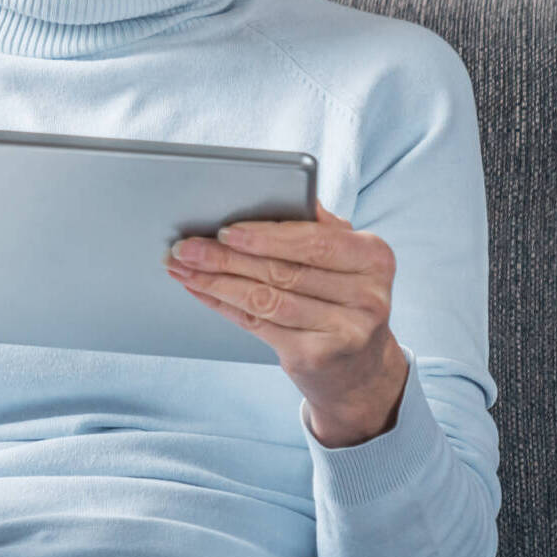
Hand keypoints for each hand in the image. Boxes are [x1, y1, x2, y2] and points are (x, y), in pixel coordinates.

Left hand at [163, 200, 408, 445]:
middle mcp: (367, 295)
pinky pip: (258, 324)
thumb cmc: (341, 297)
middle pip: (283, 271)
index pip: (314, 241)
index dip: (265, 236)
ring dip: (216, 282)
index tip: (224, 230)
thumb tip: (279, 190)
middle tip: (185, 248)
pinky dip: (222, 305)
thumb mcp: (344, 259)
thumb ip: (317, 227)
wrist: (359, 366)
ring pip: (266, 300)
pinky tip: (199, 290)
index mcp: (374, 256)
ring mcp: (345, 330)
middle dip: (226, 258)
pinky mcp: (316, 357)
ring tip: (182, 268)